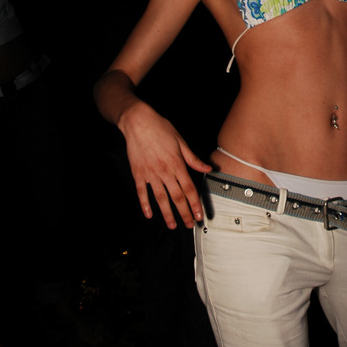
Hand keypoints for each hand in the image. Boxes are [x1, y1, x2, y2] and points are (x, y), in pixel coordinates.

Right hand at [121, 102, 211, 228]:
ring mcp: (150, 173)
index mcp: (177, 164)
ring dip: (167, 213)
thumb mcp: (180, 141)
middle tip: (190, 225)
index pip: (189, 188)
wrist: (138, 121)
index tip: (199, 215)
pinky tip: (149, 214)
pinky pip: (142, 192)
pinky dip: (145, 204)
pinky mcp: (138, 173)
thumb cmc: (161, 128)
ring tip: (173, 225)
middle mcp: (164, 171)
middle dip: (184, 213)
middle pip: (176, 197)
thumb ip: (193, 159)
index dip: (195, 204)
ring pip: (160, 198)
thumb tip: (208, 168)